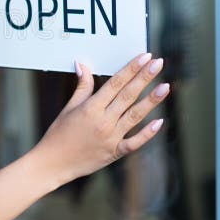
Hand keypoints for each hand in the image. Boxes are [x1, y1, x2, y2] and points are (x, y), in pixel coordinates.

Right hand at [33, 53, 170, 190]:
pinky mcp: (114, 153)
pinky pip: (134, 142)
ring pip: (135, 116)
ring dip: (151, 101)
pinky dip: (147, 133)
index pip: (115, 83)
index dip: (131, 68)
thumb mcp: (69, 108)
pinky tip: (160, 121)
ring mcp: (110, 138)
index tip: (144, 57)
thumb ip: (82, 87)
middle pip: (128, 95)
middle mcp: (103, 121)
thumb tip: (82, 64)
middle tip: (159, 63)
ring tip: (166, 87)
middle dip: (144, 78)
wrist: (53, 163)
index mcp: (91, 108)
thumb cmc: (59, 133)